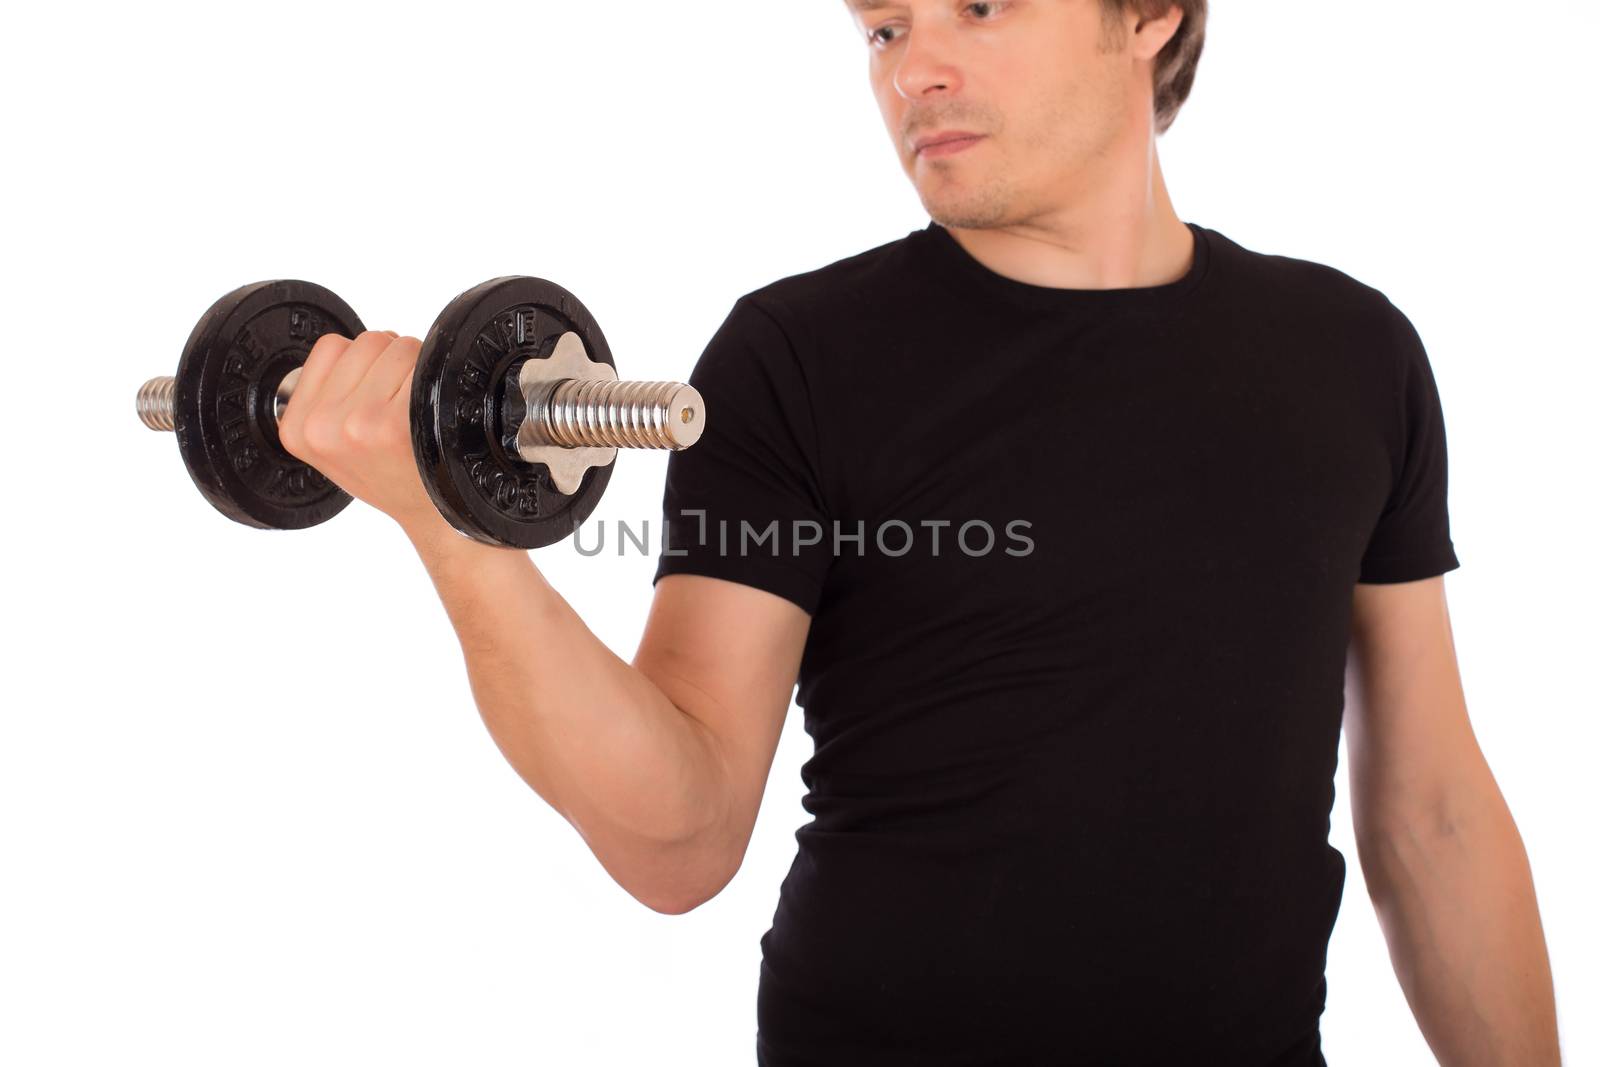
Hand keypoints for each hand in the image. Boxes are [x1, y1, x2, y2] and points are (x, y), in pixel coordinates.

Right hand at [277, 330, 443, 535]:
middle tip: (399, 405)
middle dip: (389, 362)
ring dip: (413, 366)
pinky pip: (419, 361)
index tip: (371, 394)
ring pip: (396, 344)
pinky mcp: (396, 423)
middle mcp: (322, 426)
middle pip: (367, 341)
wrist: (432, 516)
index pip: (330, 347)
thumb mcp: (332, 445)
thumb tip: (348, 347)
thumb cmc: (390, 476)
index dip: (360, 362)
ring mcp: (358, 424)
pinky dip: (432, 375)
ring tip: (413, 409)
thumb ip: (326, 395)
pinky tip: (428, 412)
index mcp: (297, 429)